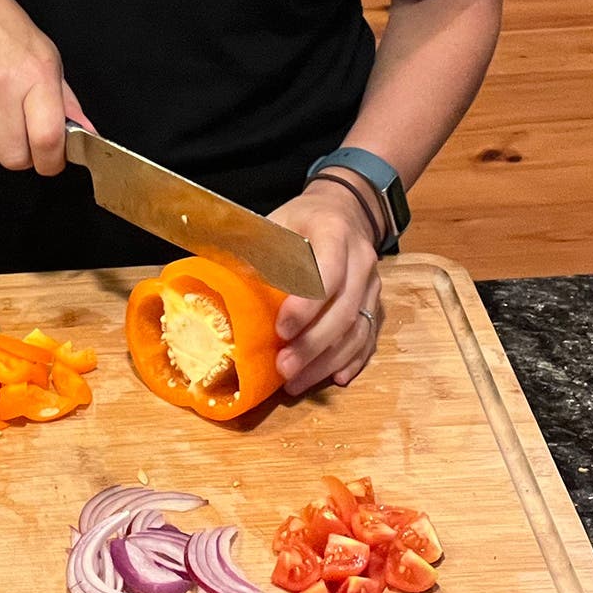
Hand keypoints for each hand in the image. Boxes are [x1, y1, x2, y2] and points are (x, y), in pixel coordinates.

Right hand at [0, 0, 87, 174]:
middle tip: (26, 138)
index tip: (53, 160)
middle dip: (24, 156)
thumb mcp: (46, 55)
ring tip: (0, 115)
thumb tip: (87, 133)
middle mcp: (1, 86)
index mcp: (34, 74)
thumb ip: (66, 100)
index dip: (52, 161)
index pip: (46, 139)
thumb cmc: (5, 27)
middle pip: (14, 157)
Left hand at [269, 179, 383, 394]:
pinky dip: (353, 361)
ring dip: (328, 361)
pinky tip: (335, 378)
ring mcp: (372, 285)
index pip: (327, 274)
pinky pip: (368, 337)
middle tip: (284, 368)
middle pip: (344, 311)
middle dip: (313, 345)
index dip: (305, 306)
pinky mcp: (375, 303)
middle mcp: (360, 260)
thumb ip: (253, 249)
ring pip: (358, 330)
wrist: (344, 210)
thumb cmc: (302, 220)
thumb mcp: (276, 222)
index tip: (281, 330)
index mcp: (334, 233)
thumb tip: (217, 279)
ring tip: (297, 382)